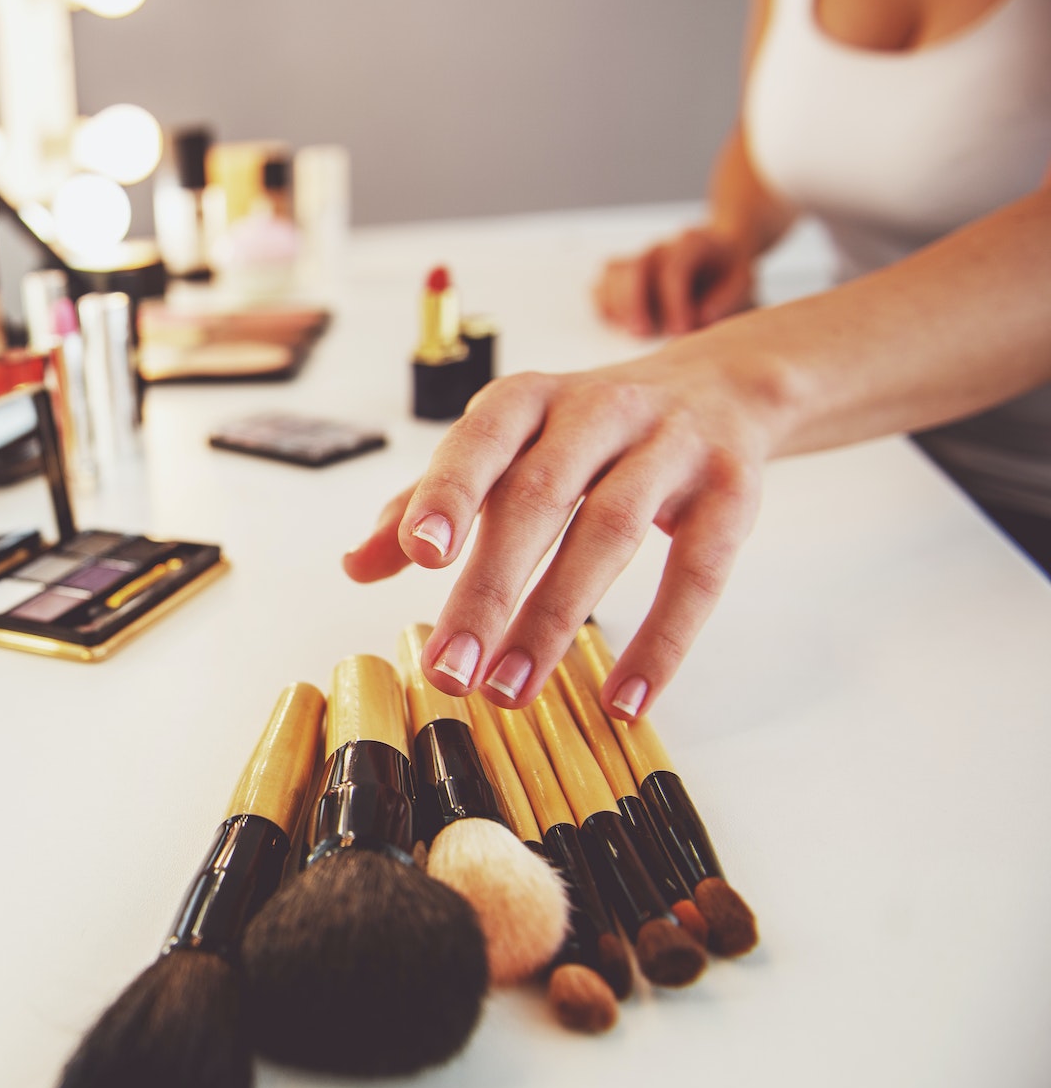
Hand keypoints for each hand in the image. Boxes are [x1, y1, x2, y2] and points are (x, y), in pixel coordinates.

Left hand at [344, 337, 783, 718]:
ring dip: (555, 619)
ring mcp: (669, 447)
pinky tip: (624, 699)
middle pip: (539, 498)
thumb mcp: (507, 448)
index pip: (482, 441)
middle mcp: (597, 412)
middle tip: (450, 670)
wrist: (721, 388)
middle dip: (489, 589)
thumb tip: (357, 565)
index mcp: (528, 399)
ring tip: (510, 691)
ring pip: (611, 532)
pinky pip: (698, 572)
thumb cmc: (586, 432)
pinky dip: (662, 641)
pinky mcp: (730, 491)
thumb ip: (430, 502)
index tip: (419, 556)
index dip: (450, 493)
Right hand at [594, 227, 755, 337]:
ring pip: (612, 274)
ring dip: (617, 306)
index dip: (673, 302)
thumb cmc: (728, 271)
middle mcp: (659, 249)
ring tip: (635, 331)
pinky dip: (607, 307)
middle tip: (643, 333)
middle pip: (633, 267)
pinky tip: (623, 325)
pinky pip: (601, 287)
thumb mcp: (744, 281)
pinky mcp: (622, 276)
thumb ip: (729, 298)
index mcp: (691, 243)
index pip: (672, 268)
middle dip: (634, 303)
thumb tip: (702, 316)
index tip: (681, 330)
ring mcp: (638, 259)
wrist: (719, 254)